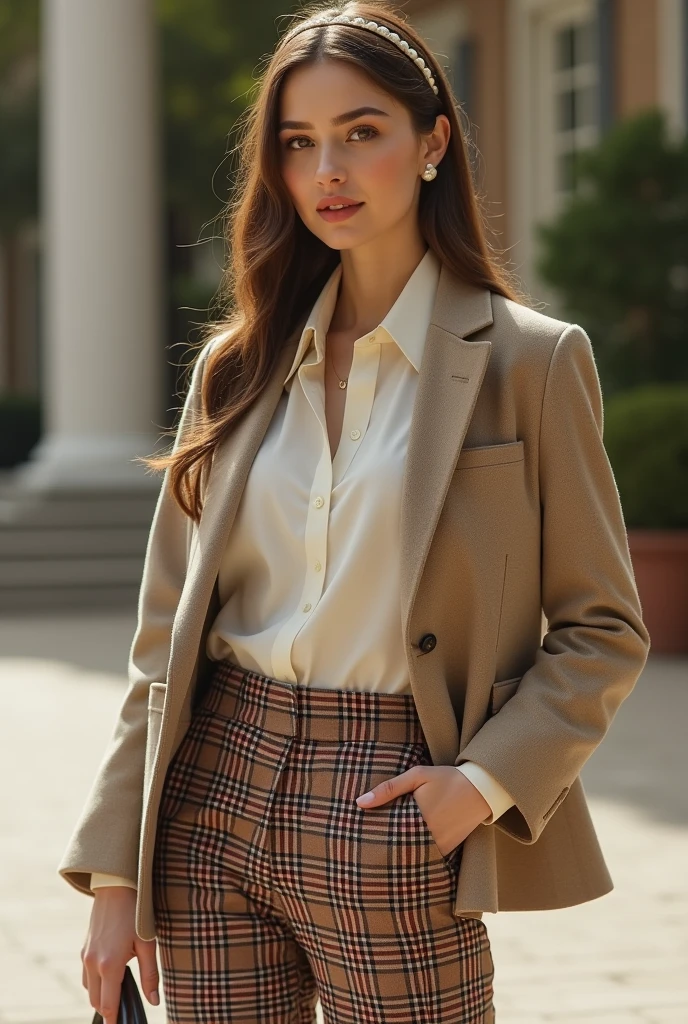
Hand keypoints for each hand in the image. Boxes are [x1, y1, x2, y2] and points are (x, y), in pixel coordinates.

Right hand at [81, 887, 159, 1023]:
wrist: (115, 886)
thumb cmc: (136, 913)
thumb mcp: (148, 943)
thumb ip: (150, 975)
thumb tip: (154, 1001)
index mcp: (110, 965)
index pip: (108, 1005)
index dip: (114, 1019)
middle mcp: (93, 963)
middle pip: (96, 1001)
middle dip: (109, 1009)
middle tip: (123, 1011)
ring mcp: (85, 956)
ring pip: (89, 989)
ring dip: (101, 995)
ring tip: (119, 991)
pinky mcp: (84, 948)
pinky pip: (86, 975)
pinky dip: (96, 981)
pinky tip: (111, 973)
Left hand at [356, 765, 491, 856]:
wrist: (481, 788)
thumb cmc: (447, 778)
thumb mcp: (417, 775)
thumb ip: (389, 788)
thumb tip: (360, 802)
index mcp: (418, 819)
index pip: (387, 836)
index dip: (372, 837)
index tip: (357, 837)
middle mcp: (429, 838)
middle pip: (397, 849)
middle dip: (383, 847)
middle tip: (364, 847)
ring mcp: (440, 847)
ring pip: (411, 854)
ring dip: (399, 851)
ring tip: (380, 849)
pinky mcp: (448, 850)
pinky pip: (426, 855)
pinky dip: (416, 852)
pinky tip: (405, 846)